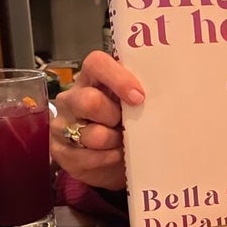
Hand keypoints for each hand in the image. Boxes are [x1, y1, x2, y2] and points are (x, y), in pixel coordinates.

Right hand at [51, 51, 144, 189]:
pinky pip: (87, 157)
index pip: (96, 63)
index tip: (139, 97)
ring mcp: (62, 125)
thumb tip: (165, 97)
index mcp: (92, 79)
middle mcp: (72, 98)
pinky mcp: (61, 152)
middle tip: (126, 124)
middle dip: (115, 117)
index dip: (118, 79)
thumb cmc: (127, 125)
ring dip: (115, 141)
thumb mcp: (134, 107)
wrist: (115, 162)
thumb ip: (140, 96)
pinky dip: (108, 159)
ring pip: (92, 134)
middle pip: (89, 101)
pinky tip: (115, 156)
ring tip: (123, 143)